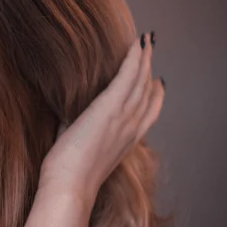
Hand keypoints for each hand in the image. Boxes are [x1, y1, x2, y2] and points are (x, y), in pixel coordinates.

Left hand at [39, 32, 164, 204]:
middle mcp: (131, 127)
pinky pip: (128, 75)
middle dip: (150, 69)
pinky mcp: (110, 108)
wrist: (69, 186)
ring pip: (140, 80)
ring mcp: (123, 117)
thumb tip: (68, 116)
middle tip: (151, 50)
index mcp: (127, 140)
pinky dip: (134, 57)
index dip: (155, 95)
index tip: (157, 82)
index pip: (148, 112)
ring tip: (146, 41)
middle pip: (148, 92)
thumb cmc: (69, 173)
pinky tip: (137, 43)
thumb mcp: (80, 147)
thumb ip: (79, 129)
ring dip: (144, 58)